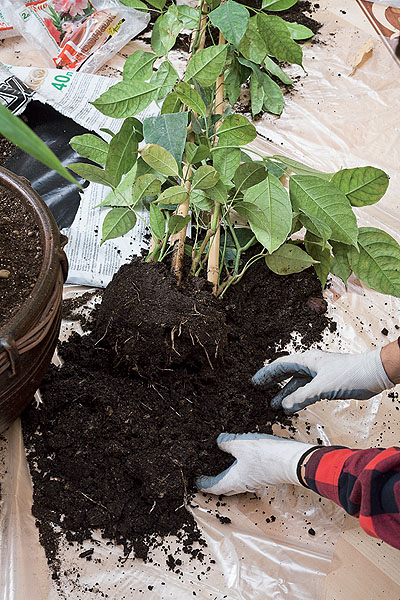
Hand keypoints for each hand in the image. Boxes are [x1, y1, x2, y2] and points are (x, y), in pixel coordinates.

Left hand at [196, 433, 313, 494]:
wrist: (293, 461)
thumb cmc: (265, 455)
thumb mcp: (241, 444)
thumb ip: (227, 442)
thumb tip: (218, 441)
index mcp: (234, 480)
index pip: (214, 487)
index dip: (203, 484)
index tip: (196, 481)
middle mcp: (244, 485)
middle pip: (225, 487)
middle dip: (215, 483)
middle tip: (207, 475)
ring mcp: (256, 481)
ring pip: (238, 482)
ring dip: (228, 476)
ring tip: (223, 465)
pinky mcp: (265, 475)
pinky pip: (248, 475)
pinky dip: (240, 469)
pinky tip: (242, 458)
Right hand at [252, 348, 393, 413]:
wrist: (373, 374)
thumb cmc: (350, 373)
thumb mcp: (322, 386)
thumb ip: (302, 396)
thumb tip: (284, 405)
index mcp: (307, 360)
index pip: (281, 365)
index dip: (267, 374)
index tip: (254, 382)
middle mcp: (311, 365)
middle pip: (286, 373)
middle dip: (273, 383)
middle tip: (259, 391)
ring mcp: (319, 374)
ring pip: (296, 384)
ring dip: (285, 394)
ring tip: (273, 405)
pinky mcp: (327, 383)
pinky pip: (306, 391)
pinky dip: (298, 399)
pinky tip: (292, 407)